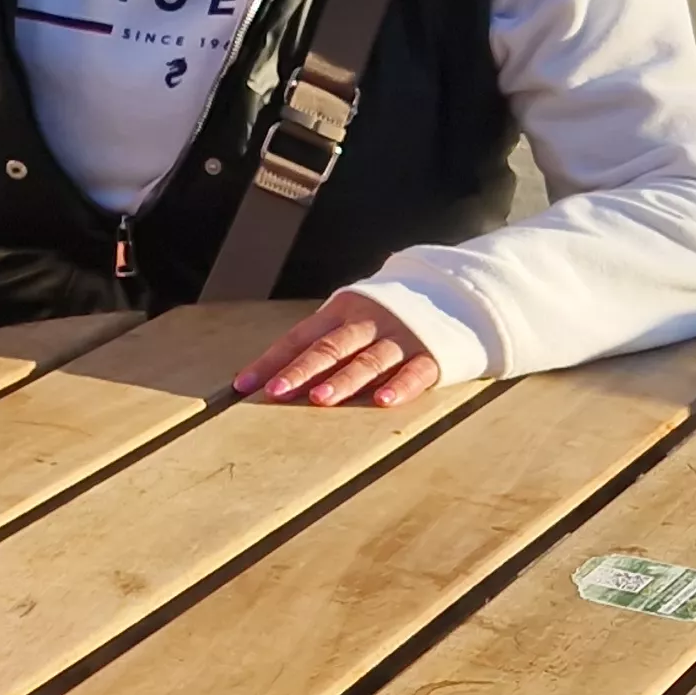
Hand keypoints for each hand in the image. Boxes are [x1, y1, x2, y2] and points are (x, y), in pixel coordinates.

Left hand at [236, 294, 443, 407]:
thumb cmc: (386, 314)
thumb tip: (272, 377)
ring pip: (368, 361)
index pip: (299, 336)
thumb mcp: (351, 317)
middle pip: (330, 347)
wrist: (452, 291)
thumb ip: (321, 343)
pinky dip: (399, 388)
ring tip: (320, 399)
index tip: (243, 384)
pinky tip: (382, 402)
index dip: (271, 360)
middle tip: (277, 391)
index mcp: (342, 311)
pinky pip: (415, 373)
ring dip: (343, 380)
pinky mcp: (432, 354)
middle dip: (301, 370)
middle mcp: (368, 323)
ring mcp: (401, 338)